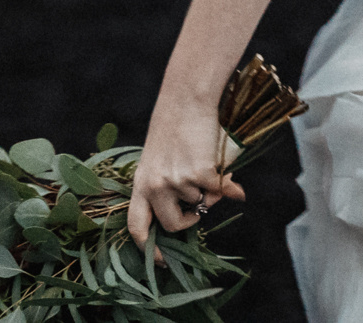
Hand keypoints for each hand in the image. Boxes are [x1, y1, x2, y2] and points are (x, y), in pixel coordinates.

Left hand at [126, 93, 245, 251]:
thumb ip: (171, 187)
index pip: (136, 226)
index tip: (161, 261)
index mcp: (141, 183)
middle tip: (197, 208)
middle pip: (173, 224)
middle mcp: (156, 186)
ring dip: (209, 191)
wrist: (186, 100)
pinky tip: (223, 168)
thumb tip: (201, 210)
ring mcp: (178, 181)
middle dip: (190, 220)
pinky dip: (225, 182)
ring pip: (201, 203)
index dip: (147, 249)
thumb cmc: (174, 127)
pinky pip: (218, 191)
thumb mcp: (161, 159)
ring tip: (206, 165)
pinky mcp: (200, 173)